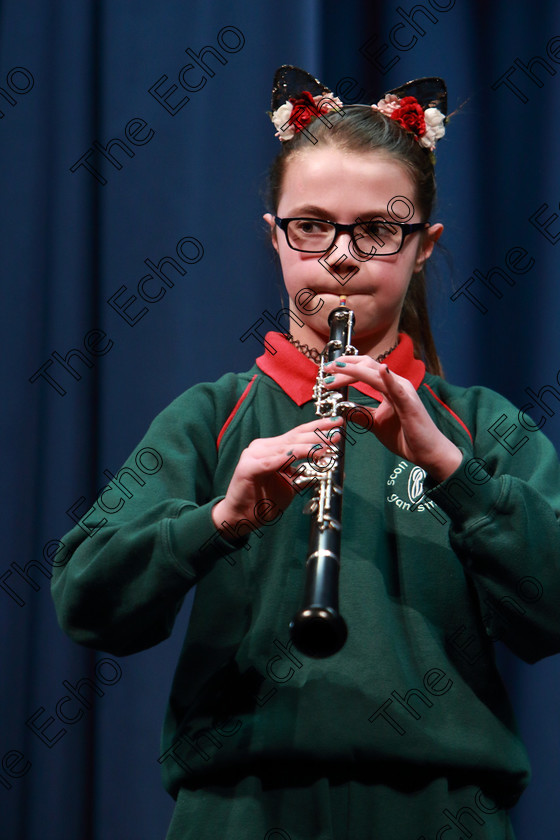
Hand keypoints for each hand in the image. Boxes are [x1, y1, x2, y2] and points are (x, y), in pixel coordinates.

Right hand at [212, 416, 342, 537]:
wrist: (239, 518)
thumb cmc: (263, 501)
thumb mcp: (290, 486)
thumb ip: (304, 475)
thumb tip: (326, 469)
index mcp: (272, 448)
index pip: (298, 434)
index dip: (318, 427)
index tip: (337, 423)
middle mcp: (262, 447)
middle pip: (295, 437)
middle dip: (319, 433)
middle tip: (338, 432)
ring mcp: (254, 455)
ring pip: (287, 447)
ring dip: (310, 446)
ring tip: (329, 445)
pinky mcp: (248, 467)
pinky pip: (274, 461)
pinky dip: (292, 457)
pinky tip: (307, 454)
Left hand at [323, 356, 462, 481]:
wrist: (427, 453)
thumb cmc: (406, 437)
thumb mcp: (376, 424)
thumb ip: (361, 414)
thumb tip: (342, 409)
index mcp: (389, 387)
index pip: (364, 370)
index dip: (345, 369)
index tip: (327, 373)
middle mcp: (396, 384)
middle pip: (367, 366)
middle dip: (345, 366)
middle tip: (326, 370)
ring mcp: (404, 392)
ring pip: (376, 373)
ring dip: (353, 370)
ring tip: (335, 370)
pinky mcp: (409, 404)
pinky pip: (397, 388)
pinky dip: (388, 378)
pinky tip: (381, 370)